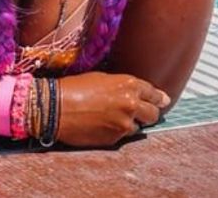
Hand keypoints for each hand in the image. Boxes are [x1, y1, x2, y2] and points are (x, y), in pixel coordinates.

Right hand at [56, 73, 170, 147]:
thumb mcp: (102, 78)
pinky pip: (123, 136)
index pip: (154, 94)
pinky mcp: (115, 139)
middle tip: (141, 112)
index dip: (158, 98)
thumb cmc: (75, 87)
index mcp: (129, 85)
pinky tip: (103, 124)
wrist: (55, 107)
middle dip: (149, 112)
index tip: (161, 100)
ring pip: (138, 127)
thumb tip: (139, 94)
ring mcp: (124, 124)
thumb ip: (123, 86)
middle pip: (154, 114)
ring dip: (131, 123)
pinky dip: (117, 132)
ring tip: (113, 118)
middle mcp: (131, 105)